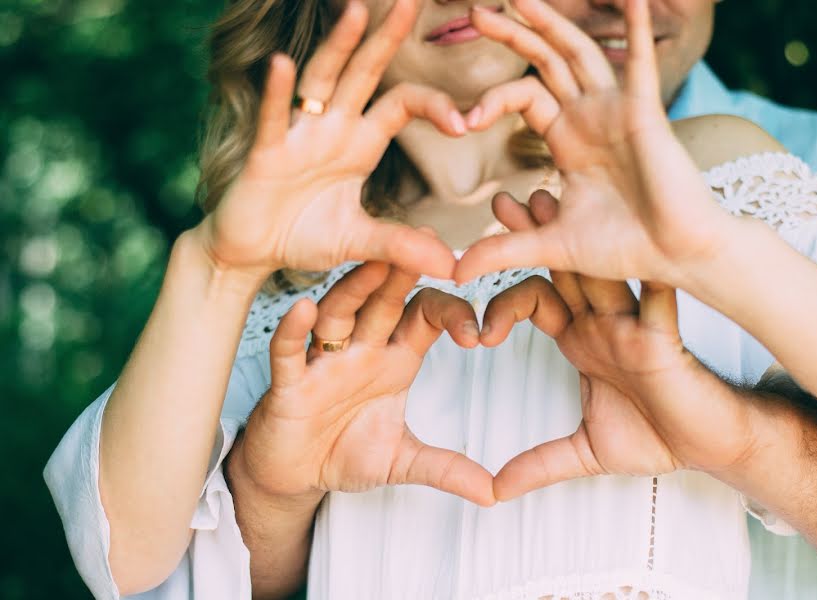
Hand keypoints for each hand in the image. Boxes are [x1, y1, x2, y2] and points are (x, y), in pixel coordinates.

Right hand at [197, 0, 464, 280]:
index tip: (465, 124)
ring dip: (338, 47)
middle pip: (365, 73)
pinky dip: (278, 93)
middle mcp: (332, 128)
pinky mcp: (267, 154)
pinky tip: (282, 65)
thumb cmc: (302, 235)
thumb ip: (401, 246)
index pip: (402, 104)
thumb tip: (450, 265)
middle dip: (388, 36)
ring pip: (321, 81)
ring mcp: (298, 136)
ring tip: (358, 10)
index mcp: (359, 142)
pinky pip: (275, 119)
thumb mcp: (359, 242)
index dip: (434, 106)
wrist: (250, 253)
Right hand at [237, 261, 494, 506]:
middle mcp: (361, 348)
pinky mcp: (289, 382)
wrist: (291, 475)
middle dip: (404, 273)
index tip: (478, 334)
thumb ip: (446, 469)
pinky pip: (289, 350)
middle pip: (384, 299)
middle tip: (429, 243)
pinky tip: (303, 308)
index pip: (426, 315)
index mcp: (394, 358)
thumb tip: (493, 493)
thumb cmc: (343, 453)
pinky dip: (294, 329)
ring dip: (356, 287)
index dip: (452, 314)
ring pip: (339, 312)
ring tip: (375, 261)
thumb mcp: (401, 461)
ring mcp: (323, 360)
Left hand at [456, 0, 734, 284]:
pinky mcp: (645, 112)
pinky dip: (637, 28)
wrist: (675, 256)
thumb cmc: (624, 248)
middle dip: (513, 35)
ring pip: (579, 53)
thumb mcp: (550, 246)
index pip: (523, 97)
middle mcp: (591, 117)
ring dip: (551, 22)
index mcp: (568, 139)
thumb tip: (456, 273)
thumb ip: (503, 250)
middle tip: (477, 12)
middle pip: (545, 62)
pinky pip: (641, 62)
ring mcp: (618, 110)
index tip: (463, 122)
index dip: (490, 101)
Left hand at [480, 193, 757, 500]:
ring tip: (547, 199)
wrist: (710, 445)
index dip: (502, 302)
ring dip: (574, 237)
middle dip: (532, 236)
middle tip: (501, 202)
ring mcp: (634, 324)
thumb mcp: (584, 452)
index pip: (535, 301)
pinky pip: (655, 300)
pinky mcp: (664, 338)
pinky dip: (643, 277)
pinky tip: (628, 246)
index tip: (477, 335)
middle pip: (562, 269)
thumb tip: (494, 492)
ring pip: (598, 271)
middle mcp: (604, 323)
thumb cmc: (656, 437)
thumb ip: (538, 464)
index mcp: (582, 340)